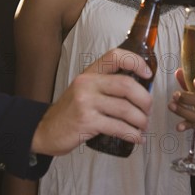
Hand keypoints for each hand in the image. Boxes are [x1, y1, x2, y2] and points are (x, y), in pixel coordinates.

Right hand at [31, 48, 152, 155]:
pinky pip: (118, 127)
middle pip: (126, 84)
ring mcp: (86, 102)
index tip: (148, 75)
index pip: (115, 56)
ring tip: (143, 126)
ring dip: (140, 120)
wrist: (45, 130)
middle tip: (149, 110)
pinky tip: (136, 138)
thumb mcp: (85, 90)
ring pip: (125, 108)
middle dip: (145, 99)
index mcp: (90, 72)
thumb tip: (141, 90)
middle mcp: (87, 83)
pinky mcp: (86, 121)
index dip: (136, 62)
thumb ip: (107, 85)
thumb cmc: (71, 111)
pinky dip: (132, 134)